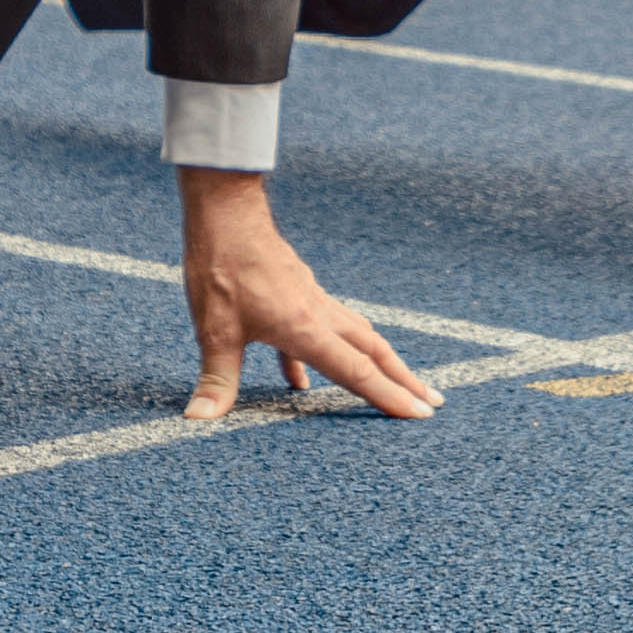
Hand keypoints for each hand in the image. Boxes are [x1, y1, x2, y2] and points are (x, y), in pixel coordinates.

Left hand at [177, 173, 437, 419]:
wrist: (225, 213)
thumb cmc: (221, 267)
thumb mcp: (215, 330)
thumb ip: (216, 378)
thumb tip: (199, 419)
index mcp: (306, 328)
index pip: (357, 372)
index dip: (389, 396)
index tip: (421, 414)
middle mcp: (319, 314)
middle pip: (373, 351)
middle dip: (404, 379)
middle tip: (432, 401)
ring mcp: (311, 299)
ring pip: (356, 336)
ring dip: (377, 362)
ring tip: (391, 383)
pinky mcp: (297, 290)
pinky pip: (323, 327)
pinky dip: (324, 355)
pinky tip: (300, 380)